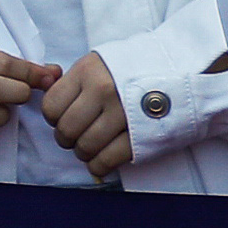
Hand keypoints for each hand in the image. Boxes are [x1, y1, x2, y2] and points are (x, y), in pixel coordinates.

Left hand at [40, 51, 132, 176]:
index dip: (53, 117)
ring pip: (85, 147)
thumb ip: (75, 78)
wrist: (182, 71)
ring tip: (90, 147)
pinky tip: (101, 160)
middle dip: (66, 138)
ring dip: (83, 152)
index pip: (51, 105)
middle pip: (66, 129)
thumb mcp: (100, 61)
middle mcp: (102, 91)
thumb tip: (46, 86)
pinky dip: (99, 166)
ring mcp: (122, 114)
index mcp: (88, 71)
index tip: (62, 118)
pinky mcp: (140, 136)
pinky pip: (106, 161)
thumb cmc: (136, 67)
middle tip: (75, 137)